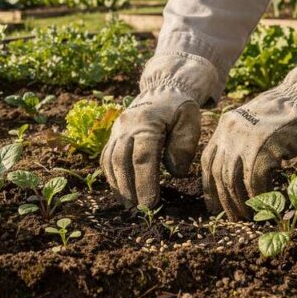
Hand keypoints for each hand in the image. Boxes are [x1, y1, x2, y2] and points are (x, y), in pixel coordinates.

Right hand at [101, 53, 220, 208]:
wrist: (163, 88)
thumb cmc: (180, 108)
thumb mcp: (190, 122)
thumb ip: (183, 147)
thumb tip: (175, 172)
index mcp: (148, 122)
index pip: (143, 157)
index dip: (145, 182)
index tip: (151, 203)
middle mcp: (127, 125)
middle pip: (122, 161)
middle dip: (129, 188)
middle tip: (139, 209)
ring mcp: (117, 129)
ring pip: (110, 159)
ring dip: (118, 184)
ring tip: (128, 204)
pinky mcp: (113, 134)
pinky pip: (106, 156)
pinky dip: (111, 175)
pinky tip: (120, 190)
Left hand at [201, 54, 296, 218]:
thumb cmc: (286, 114)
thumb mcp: (254, 124)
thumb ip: (241, 143)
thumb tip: (234, 175)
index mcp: (225, 126)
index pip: (208, 162)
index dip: (209, 187)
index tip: (214, 206)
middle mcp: (230, 132)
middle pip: (219, 174)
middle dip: (225, 201)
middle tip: (233, 219)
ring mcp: (245, 140)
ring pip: (233, 181)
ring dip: (240, 204)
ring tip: (248, 217)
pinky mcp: (264, 148)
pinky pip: (254, 181)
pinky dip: (258, 197)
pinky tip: (265, 205)